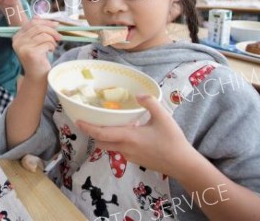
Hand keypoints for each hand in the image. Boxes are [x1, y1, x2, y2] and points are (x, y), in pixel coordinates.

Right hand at [12, 17, 60, 80]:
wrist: (36, 76)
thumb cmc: (37, 58)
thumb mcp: (35, 42)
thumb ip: (35, 30)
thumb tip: (38, 15)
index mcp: (17, 36)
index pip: (32, 23)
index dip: (46, 22)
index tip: (56, 24)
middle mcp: (18, 41)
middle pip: (38, 27)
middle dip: (52, 30)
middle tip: (59, 36)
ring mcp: (23, 47)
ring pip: (44, 35)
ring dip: (52, 40)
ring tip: (53, 46)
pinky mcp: (31, 53)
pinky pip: (47, 43)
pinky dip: (52, 46)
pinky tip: (50, 51)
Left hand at [76, 95, 197, 177]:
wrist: (182, 164)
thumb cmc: (173, 141)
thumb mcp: (163, 117)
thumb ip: (150, 103)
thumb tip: (138, 95)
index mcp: (128, 137)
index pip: (101, 134)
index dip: (87, 128)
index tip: (77, 121)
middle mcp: (125, 148)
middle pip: (101, 142)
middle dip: (93, 133)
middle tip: (90, 120)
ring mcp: (129, 156)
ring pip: (110, 146)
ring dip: (105, 136)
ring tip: (108, 123)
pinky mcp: (135, 160)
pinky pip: (120, 149)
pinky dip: (116, 140)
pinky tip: (126, 132)